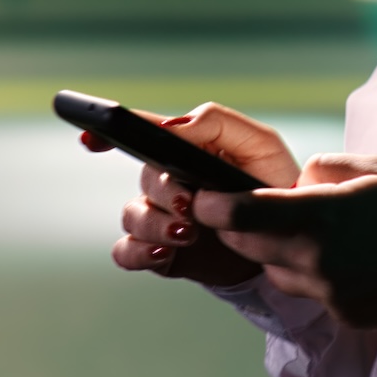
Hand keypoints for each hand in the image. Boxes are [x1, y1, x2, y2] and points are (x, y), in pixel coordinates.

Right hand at [97, 103, 301, 286]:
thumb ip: (217, 124)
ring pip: (133, 215)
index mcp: (185, 149)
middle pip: (144, 177)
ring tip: (188, 233)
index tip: (91, 140)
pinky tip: (163, 252)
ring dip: (155, 223)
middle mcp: (167, 181)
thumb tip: (172, 127)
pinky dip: (138, 251)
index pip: (139, 132)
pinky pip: (127, 251)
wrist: (286, 243)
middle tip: (189, 205)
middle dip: (164, 191)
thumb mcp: (259, 145)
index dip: (106, 130)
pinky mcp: (161, 251)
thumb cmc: (274, 185)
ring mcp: (161, 217)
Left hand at [191, 154, 376, 329]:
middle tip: (246, 209)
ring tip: (315, 232)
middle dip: (238, 228)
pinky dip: (313, 273)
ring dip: (277, 252)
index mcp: (322, 216)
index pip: (242, 215)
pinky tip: (347, 259)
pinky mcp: (343, 316)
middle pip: (247, 247)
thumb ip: (324, 170)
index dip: (213, 206)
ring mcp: (329, 293)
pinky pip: (309, 291)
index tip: (203, 196)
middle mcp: (317, 259)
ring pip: (276, 271)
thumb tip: (293, 182)